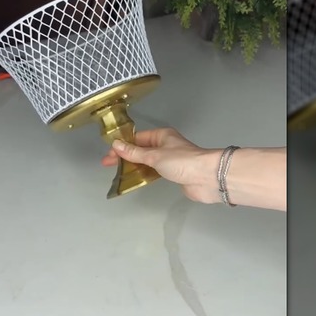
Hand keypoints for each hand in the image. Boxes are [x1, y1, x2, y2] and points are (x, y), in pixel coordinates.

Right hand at [101, 127, 221, 203]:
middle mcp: (165, 146)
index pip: (137, 138)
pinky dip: (143, 174)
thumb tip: (116, 145)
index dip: (122, 145)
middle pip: (141, 150)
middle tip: (109, 165)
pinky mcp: (173, 174)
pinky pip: (154, 172)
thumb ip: (135, 153)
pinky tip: (134, 179)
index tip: (109, 154)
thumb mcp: (155, 156)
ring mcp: (170, 160)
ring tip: (118, 173)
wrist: (207, 178)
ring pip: (147, 161)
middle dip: (125, 156)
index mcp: (162, 135)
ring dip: (134, 166)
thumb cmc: (183, 162)